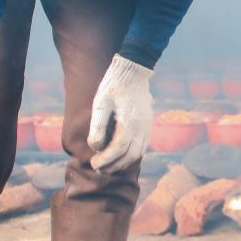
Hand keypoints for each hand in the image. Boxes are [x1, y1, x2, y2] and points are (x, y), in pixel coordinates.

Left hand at [88, 55, 152, 173]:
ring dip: (122, 163)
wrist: (133, 72)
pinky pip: (141, 147)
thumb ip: (98, 125)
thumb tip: (96, 146)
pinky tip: (120, 156)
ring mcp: (146, 127)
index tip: (93, 163)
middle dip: (113, 166)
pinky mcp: (147, 126)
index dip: (106, 159)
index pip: (118, 149)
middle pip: (129, 156)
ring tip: (107, 166)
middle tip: (98, 168)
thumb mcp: (100, 102)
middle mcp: (141, 128)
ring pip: (137, 154)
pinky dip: (131, 156)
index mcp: (129, 122)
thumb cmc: (113, 86)